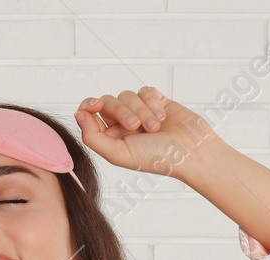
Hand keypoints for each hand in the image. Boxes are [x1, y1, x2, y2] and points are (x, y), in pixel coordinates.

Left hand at [74, 87, 224, 179]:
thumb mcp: (118, 154)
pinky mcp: (156, 101)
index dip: (88, 106)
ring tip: (154, 127)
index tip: (93, 105)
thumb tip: (78, 114)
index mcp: (110, 137)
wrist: (190, 151)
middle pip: (108, 101)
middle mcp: (122, 124)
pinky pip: (145, 90)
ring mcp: (139, 111)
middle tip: (134, 126)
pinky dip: (152, 102)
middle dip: (121, 111)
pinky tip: (162, 117)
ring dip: (141, 110)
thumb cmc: (156, 158)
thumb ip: (93, 137)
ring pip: (127, 95)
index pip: (90, 114)